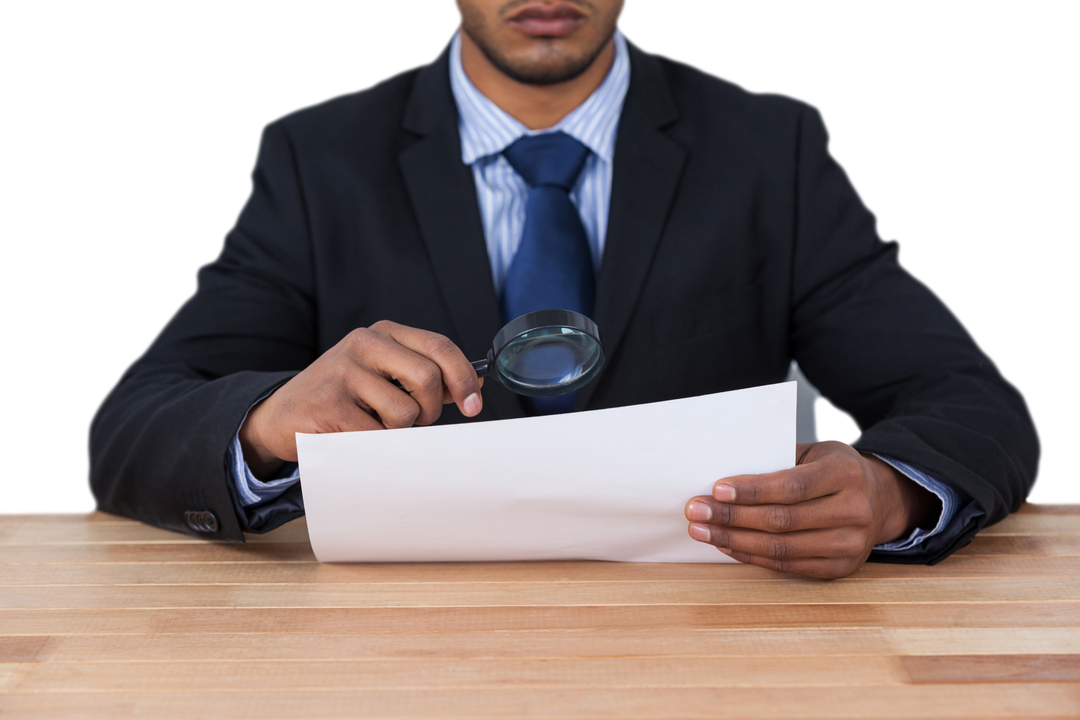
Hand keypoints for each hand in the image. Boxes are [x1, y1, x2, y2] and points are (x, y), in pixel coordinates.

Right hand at [239, 321, 482, 478]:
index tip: (474, 405)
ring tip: (376, 425)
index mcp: (383, 333)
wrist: (282, 415)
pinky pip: (378, 434)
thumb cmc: (343, 397)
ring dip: (400, 431)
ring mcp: (344, 371)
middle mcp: (364, 344)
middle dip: (430, 410)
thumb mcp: (384, 376)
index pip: (439, 347)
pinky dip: (376, 444)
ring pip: (405, 412)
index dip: (463, 378)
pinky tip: (356, 434)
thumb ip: (427, 379)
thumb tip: (474, 387)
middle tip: (414, 421)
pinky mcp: (331, 403)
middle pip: (428, 379)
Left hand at [684, 440, 939, 578]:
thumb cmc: (833, 470)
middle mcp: (854, 510)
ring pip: (781, 548)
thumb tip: (724, 478)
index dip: (751, 490)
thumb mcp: (814, 452)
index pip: (791, 486)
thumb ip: (777, 461)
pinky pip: (788, 566)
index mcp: (846, 473)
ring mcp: (851, 544)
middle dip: (731, 517)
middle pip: (782, 520)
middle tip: (696, 511)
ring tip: (702, 531)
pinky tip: (727, 545)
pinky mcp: (841, 568)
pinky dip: (752, 557)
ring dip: (734, 540)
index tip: (716, 489)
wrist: (878, 499)